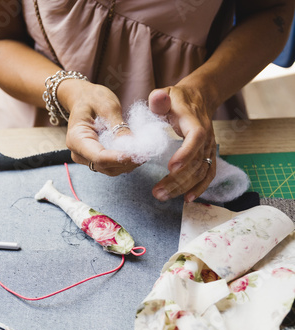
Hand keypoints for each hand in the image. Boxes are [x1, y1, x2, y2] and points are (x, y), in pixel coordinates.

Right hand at [59, 79, 140, 175]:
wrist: (83, 99)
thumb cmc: (93, 98)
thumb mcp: (107, 106)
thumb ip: (119, 127)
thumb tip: (133, 145)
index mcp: (76, 139)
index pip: (99, 156)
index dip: (120, 158)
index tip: (138, 154)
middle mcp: (79, 153)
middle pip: (105, 166)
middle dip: (128, 161)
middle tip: (148, 152)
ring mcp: (87, 159)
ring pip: (111, 169)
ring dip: (129, 164)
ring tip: (145, 152)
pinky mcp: (96, 160)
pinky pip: (112, 166)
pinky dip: (126, 162)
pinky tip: (138, 153)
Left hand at [148, 85, 215, 201]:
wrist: (198, 99)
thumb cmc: (177, 99)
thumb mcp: (167, 94)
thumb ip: (159, 98)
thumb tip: (158, 99)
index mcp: (195, 122)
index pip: (195, 138)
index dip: (185, 153)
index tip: (170, 167)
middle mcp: (206, 138)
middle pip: (195, 162)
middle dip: (177, 180)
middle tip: (157, 191)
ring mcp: (209, 149)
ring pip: (200, 172)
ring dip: (182, 187)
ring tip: (162, 196)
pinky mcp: (208, 156)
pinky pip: (208, 175)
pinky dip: (200, 188)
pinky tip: (187, 199)